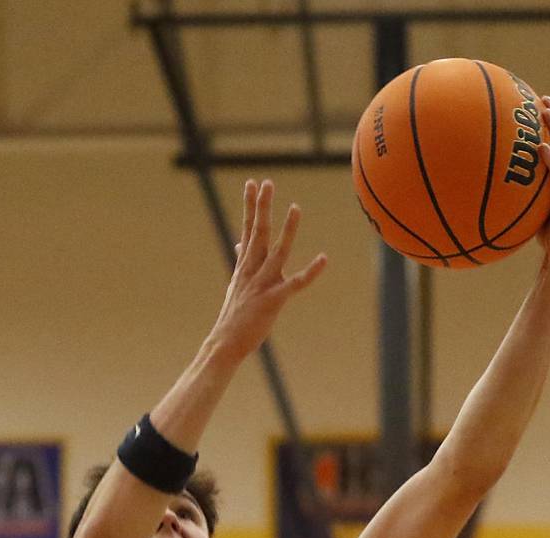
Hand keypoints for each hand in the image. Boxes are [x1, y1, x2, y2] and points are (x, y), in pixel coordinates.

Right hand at [209, 179, 326, 362]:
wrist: (226, 342)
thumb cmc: (234, 315)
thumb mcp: (236, 282)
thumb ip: (241, 260)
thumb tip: (238, 243)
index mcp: (245, 265)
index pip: (248, 229)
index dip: (251, 206)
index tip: (253, 183)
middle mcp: (252, 270)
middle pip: (259, 233)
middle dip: (263, 207)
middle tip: (268, 183)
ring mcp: (263, 284)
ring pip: (277, 252)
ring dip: (287, 230)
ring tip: (295, 208)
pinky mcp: (273, 300)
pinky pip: (296, 284)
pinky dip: (310, 272)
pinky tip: (324, 259)